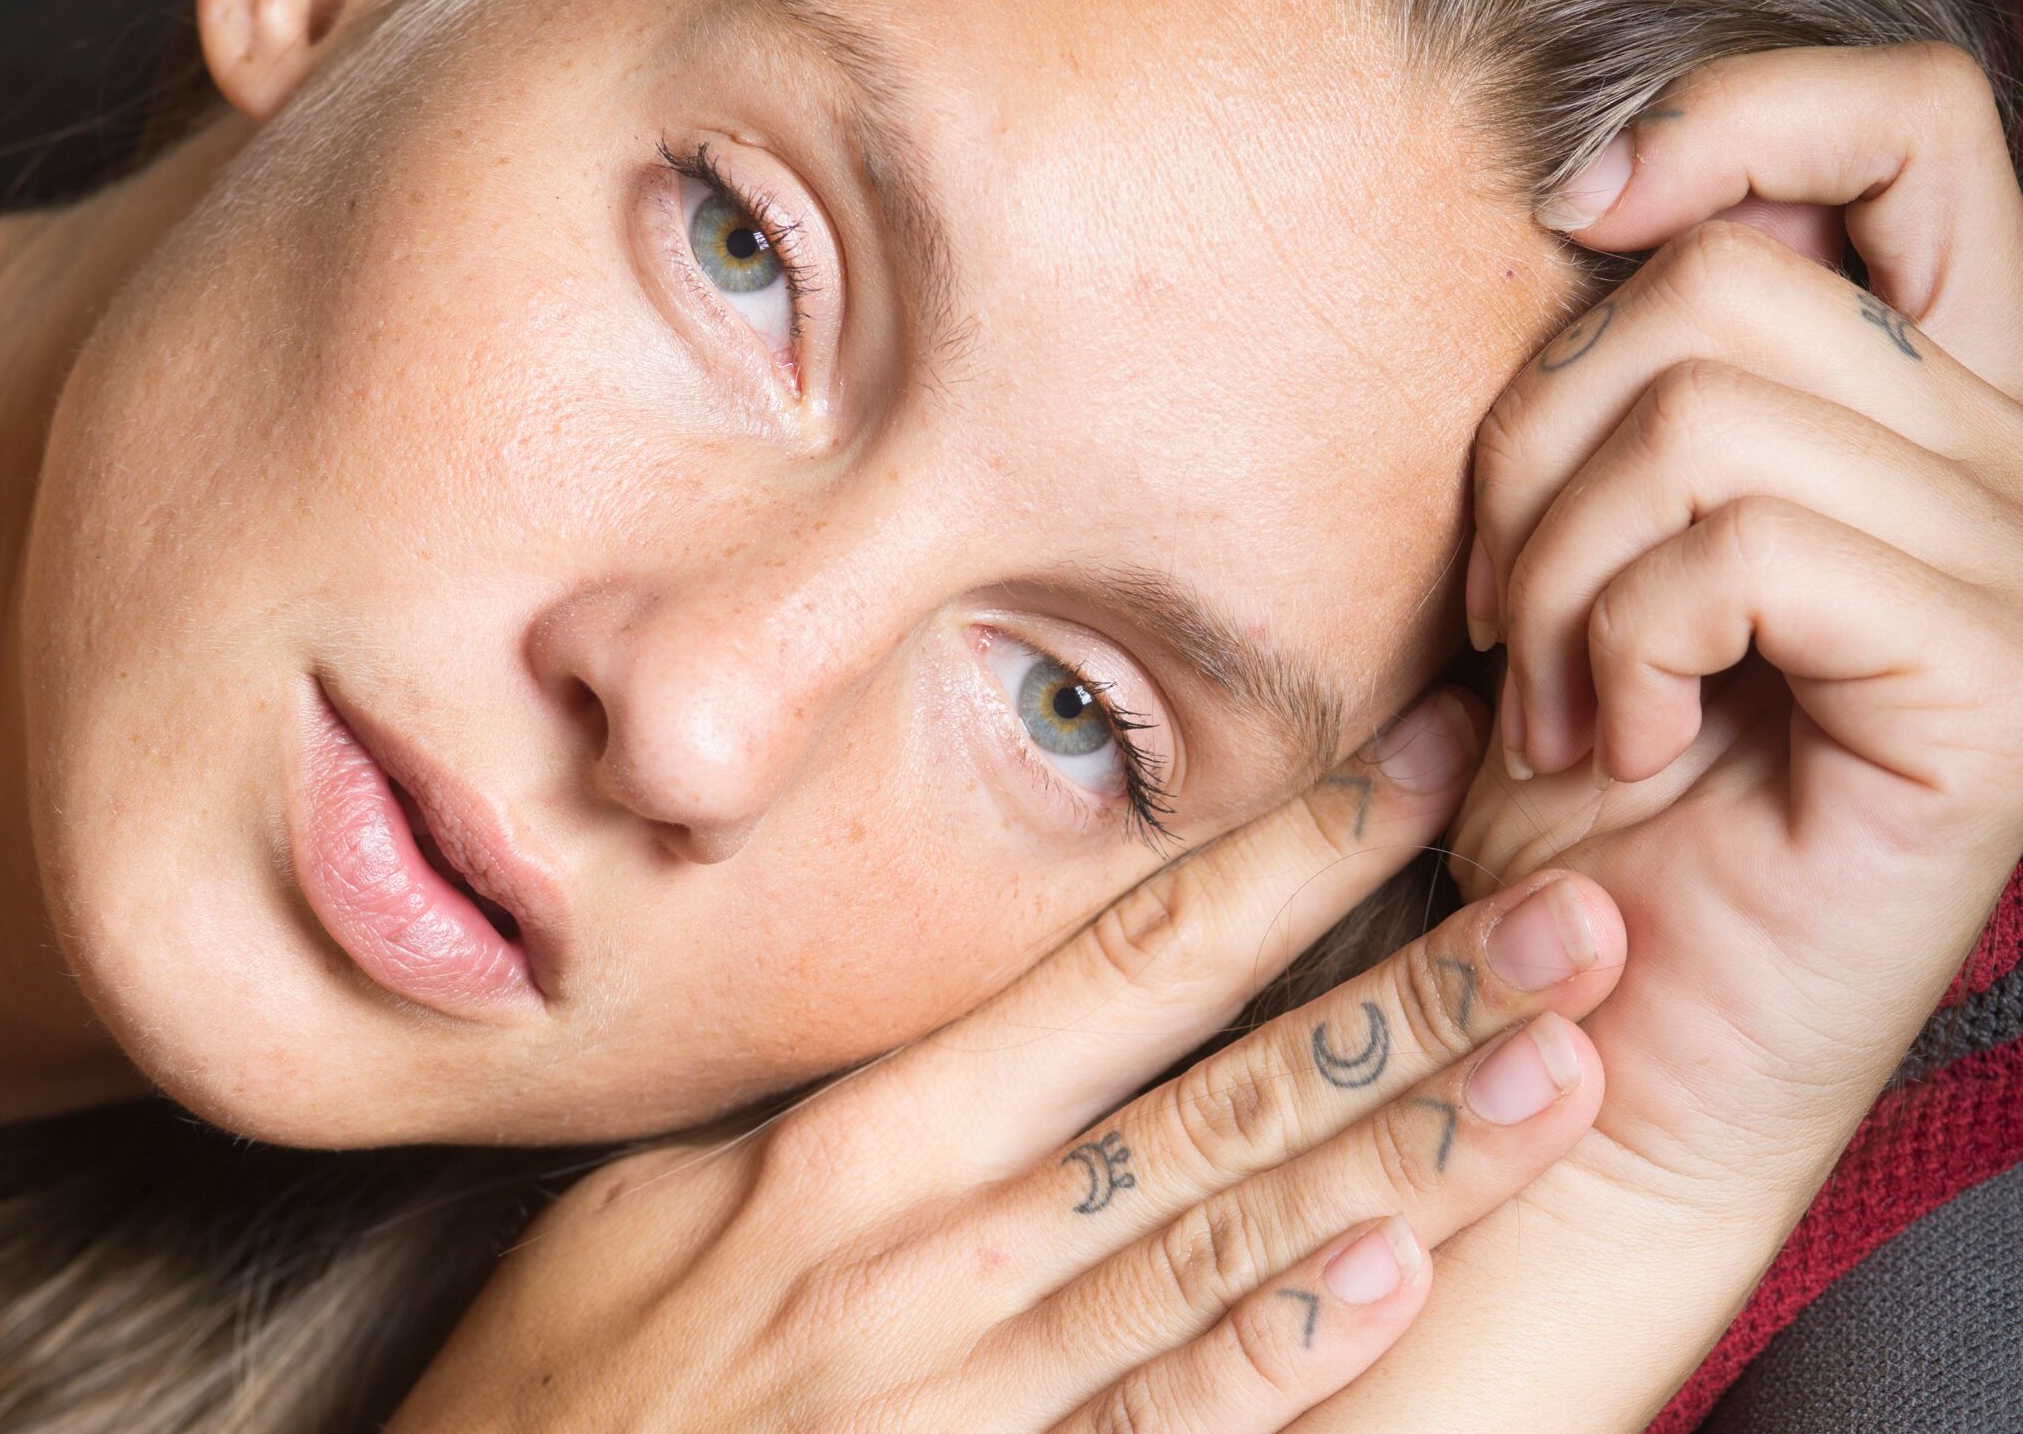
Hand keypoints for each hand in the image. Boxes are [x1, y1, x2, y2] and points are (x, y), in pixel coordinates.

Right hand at [391, 694, 1628, 1430]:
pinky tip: (1390, 1277)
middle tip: (1581, 904)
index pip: (1104, 965)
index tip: (1409, 772)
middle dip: (1406, 993)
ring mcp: (955, 1383)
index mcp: (848, 1142)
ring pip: (1216, 1240)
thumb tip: (954, 1044)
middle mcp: (922, 1241)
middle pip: (1206, 1089)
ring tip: (1555, 1065)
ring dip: (1401, 1150)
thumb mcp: (654, 1210)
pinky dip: (1273, 1350)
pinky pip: (1149, 1423)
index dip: (1275, 862)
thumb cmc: (558, 1390)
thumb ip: (818, 1130)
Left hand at [1296, 43, 2022, 1432]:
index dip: (1738, 121)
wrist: (1593, 1029)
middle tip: (1519, 613)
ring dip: (1562, 571)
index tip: (1576, 206)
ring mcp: (2012, 573)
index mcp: (1912, 408)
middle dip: (1541, 450)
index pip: (1909, 135)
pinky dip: (1621, 642)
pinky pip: (1744, 550)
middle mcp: (1999, 465)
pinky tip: (1618, 741)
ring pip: (1709, 414)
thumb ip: (1627, 379)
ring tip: (1562, 697)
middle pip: (1727, 286)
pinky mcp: (1981, 685)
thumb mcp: (1570, 538)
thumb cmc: (1575, 799)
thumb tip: (1599, 189)